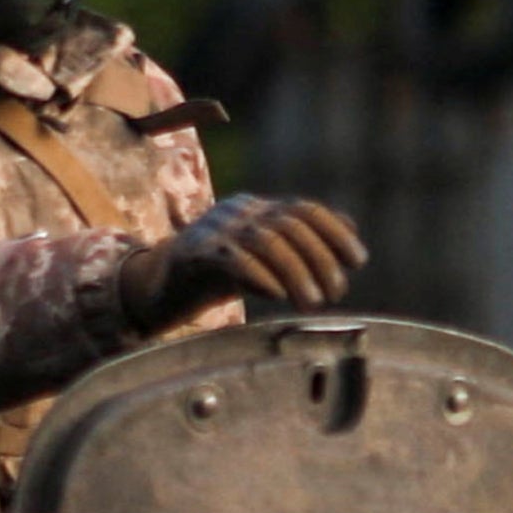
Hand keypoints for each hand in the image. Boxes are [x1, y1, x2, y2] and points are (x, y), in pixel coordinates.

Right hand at [117, 194, 367, 327]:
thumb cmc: (215, 275)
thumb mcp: (260, 255)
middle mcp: (235, 212)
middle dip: (320, 260)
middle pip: (289, 226)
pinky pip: (233, 259)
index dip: (335, 233)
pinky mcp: (192, 254)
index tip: (358, 261)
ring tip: (313, 303)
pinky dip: (261, 277)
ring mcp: (212, 230)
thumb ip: (298, 241)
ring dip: (297, 273)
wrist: (155, 288)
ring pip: (266, 242)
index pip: (304, 210)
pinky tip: (276, 296)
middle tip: (334, 293)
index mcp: (254, 208)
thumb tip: (349, 229)